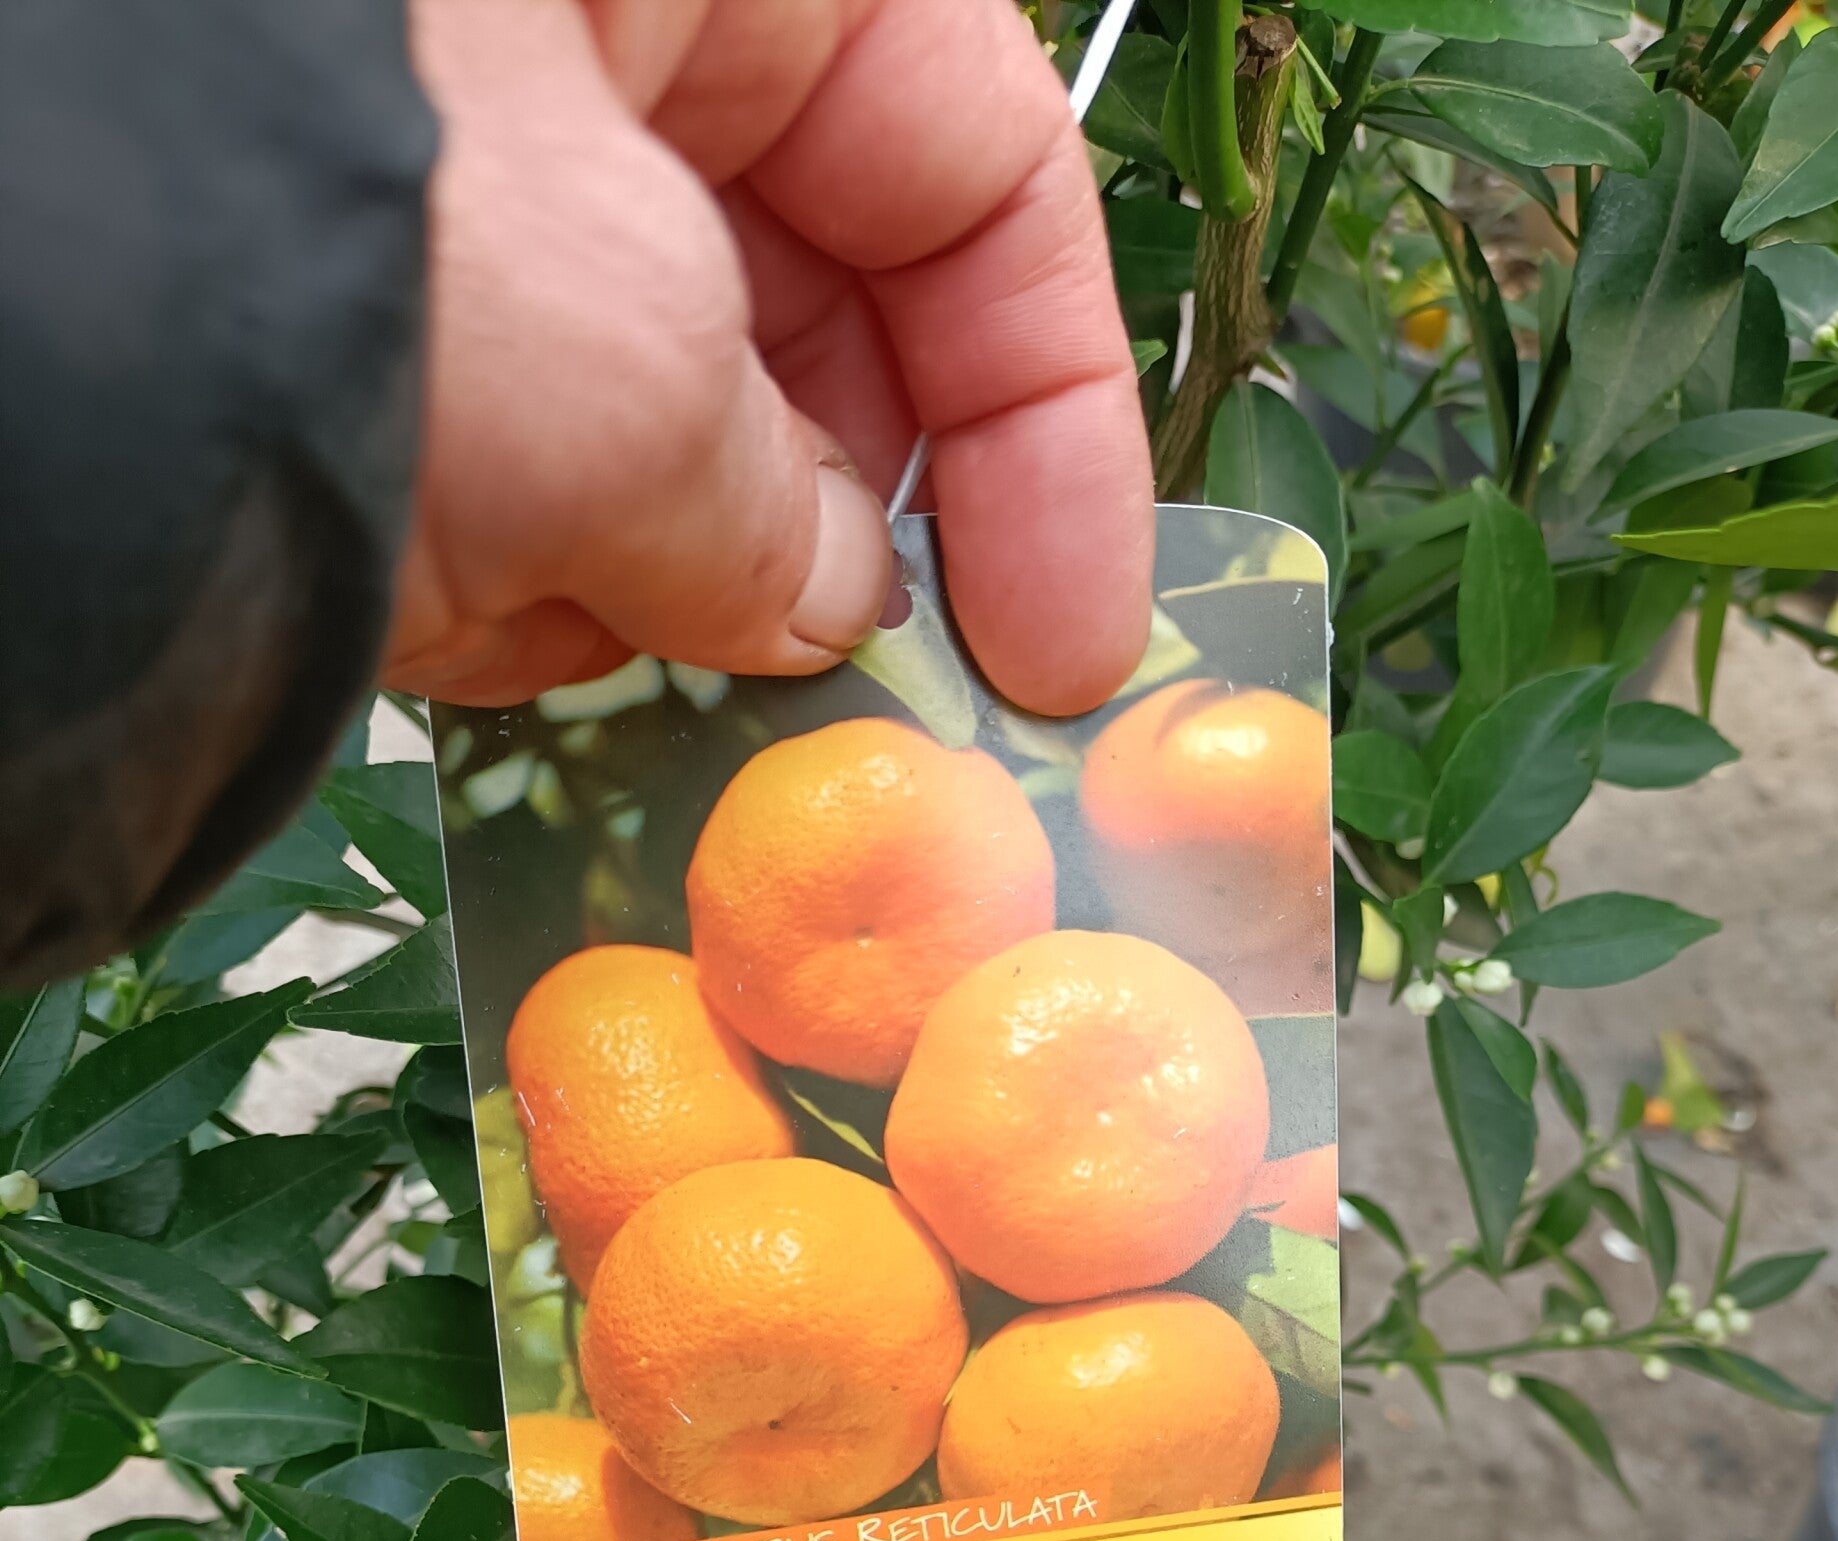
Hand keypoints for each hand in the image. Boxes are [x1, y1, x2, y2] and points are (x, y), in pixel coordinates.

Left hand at [386, 0, 1153, 716]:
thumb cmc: (299, 235)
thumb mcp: (624, 376)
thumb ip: (776, 518)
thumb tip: (830, 608)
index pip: (986, 168)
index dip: (1056, 423)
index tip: (1067, 640)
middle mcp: (598, 45)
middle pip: (825, 308)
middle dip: (835, 530)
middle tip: (868, 707)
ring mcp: (461, 183)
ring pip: (662, 417)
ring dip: (656, 580)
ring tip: (597, 649)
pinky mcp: (345, 320)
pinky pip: (500, 465)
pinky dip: (503, 581)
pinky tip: (449, 620)